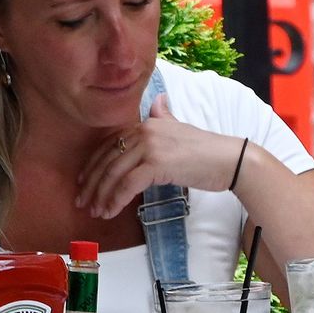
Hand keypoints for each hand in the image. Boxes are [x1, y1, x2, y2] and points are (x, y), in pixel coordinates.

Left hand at [74, 94, 246, 217]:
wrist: (230, 159)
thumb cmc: (207, 150)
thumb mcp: (181, 128)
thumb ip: (165, 115)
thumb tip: (159, 99)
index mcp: (147, 123)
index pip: (110, 144)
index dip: (93, 165)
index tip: (84, 183)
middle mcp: (145, 131)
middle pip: (107, 161)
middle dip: (91, 185)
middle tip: (83, 203)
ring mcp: (150, 147)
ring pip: (114, 175)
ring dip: (101, 196)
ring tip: (96, 212)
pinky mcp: (157, 164)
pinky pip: (127, 185)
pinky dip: (115, 201)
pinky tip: (111, 212)